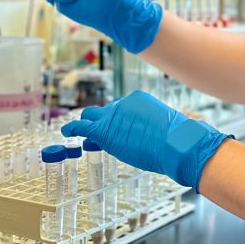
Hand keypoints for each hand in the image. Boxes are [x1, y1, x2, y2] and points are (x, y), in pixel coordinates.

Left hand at [61, 91, 231, 190]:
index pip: (121, 107)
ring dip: (85, 123)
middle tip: (95, 128)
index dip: (117, 119)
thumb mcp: (164, 127)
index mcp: (138, 100)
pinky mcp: (104, 130)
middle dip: (99, 118)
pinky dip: (73, 128)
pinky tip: (67, 131)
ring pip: (91, 116)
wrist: (176, 144)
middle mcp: (123, 103)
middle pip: (104, 110)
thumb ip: (151, 127)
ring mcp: (112, 115)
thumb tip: (150, 136)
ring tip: (76, 129)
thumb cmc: (177, 140)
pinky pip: (82, 127)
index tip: (116, 126)